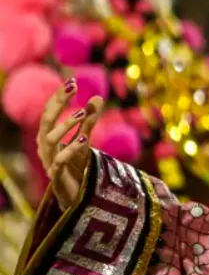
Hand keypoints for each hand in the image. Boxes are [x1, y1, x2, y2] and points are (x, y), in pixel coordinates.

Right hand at [36, 79, 102, 210]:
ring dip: (66, 125)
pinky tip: (84, 139)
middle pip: (45, 121)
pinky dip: (71, 149)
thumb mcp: (83, 138)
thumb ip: (89, 120)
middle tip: (73, 87)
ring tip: (82, 112)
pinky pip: (60, 160)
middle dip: (58, 103)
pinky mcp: (56, 174)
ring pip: (50, 140)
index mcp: (48, 135)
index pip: (49, 111)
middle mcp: (44, 145)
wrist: (72, 194)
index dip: (58, 96)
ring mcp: (48, 160)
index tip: (71, 81)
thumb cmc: (74, 164)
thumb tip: (97, 96)